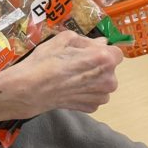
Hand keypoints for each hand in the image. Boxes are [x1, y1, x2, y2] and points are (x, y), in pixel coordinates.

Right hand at [0, 31, 121, 118]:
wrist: (30, 88)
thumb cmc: (46, 60)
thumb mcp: (65, 39)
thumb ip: (87, 41)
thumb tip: (101, 43)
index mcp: (103, 59)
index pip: (117, 52)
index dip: (102, 50)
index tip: (89, 51)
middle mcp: (108, 80)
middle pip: (110, 69)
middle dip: (98, 64)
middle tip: (76, 63)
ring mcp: (101, 96)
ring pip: (104, 83)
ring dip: (93, 79)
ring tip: (72, 76)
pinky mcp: (92, 108)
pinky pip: (94, 95)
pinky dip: (86, 91)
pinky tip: (70, 87)